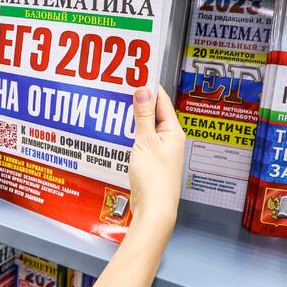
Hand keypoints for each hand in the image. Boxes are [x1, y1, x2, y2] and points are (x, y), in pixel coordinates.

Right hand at [128, 86, 184, 228]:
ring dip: (131, 121)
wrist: (154, 210)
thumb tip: (143, 90)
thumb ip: (143, 116)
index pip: (161, 101)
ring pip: (144, 130)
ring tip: (114, 109)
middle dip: (137, 103)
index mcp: (173, 131)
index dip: (148, 87)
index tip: (134, 76)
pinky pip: (140, 143)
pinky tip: (116, 135)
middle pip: (152, 115)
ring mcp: (160, 153)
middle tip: (119, 90)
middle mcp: (169, 140)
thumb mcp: (145, 142)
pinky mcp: (150, 164)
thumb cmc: (154, 179)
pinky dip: (129, 137)